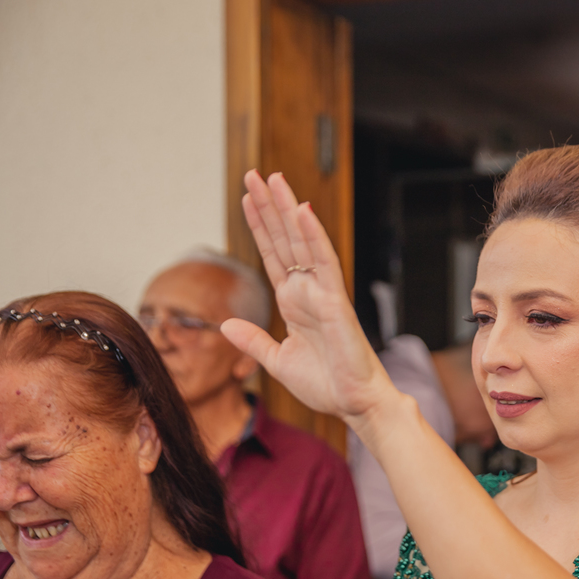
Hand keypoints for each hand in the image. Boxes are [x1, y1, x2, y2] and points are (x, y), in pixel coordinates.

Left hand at [221, 170, 390, 418]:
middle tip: (256, 174)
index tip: (247, 199)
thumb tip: (225, 324)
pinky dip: (313, 236)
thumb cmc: (325, 385)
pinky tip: (302, 211)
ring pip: (302, 242)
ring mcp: (322, 293)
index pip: (273, 256)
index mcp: (294, 303)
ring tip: (274, 179)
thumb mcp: (276, 361)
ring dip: (288, 210)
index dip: (259, 227)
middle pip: (285, 240)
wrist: (353, 404)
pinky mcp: (336, 302)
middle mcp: (307, 291)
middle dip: (269, 207)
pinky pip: (324, 263)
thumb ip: (253, 341)